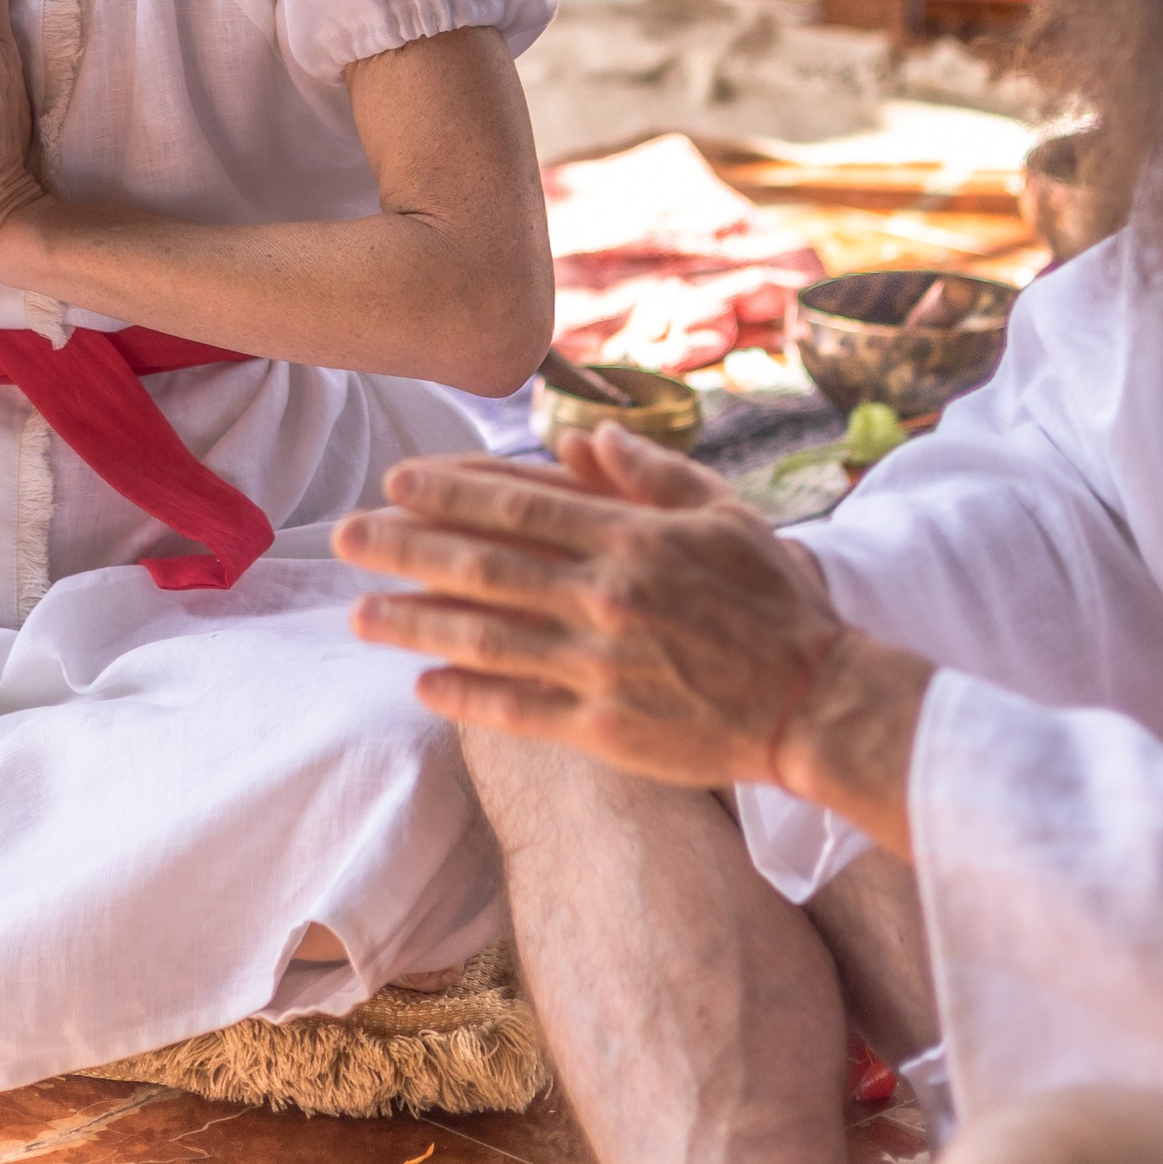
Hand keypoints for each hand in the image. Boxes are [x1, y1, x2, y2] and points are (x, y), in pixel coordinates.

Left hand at [335, 423, 914, 807]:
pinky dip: (465, 697)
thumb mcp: (724, 513)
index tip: (396, 482)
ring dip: (413, 624)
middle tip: (345, 538)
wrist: (817, 702)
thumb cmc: (772, 600)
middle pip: (482, 566)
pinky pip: (517, 709)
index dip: (448, 491)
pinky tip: (422, 685)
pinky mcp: (605, 729)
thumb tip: (585, 435)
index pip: (518, 505)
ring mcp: (601, 666)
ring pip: (484, 638)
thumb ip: (650, 472)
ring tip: (359, 616)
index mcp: (631, 537)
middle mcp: (606, 596)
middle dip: (404, 549)